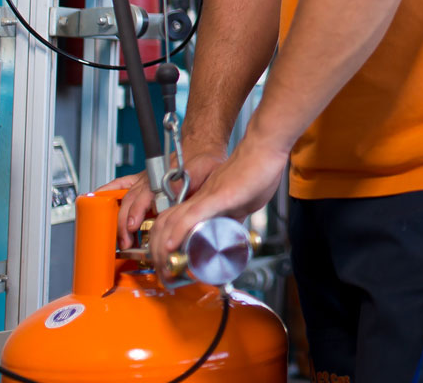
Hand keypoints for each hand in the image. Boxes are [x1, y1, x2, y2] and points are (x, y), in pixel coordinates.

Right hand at [108, 149, 226, 248]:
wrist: (200, 147)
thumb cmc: (203, 160)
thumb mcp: (202, 170)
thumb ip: (189, 184)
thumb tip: (175, 195)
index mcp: (164, 178)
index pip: (145, 198)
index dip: (138, 213)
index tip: (133, 226)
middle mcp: (150, 180)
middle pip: (131, 202)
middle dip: (125, 223)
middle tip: (126, 241)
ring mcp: (143, 180)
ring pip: (124, 198)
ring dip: (119, 218)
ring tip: (119, 236)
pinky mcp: (141, 180)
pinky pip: (120, 184)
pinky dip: (108, 190)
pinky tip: (98, 198)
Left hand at [149, 134, 286, 277]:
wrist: (265, 148)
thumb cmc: (257, 170)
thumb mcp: (242, 202)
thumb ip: (233, 217)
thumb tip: (231, 234)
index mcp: (203, 201)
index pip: (172, 222)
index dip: (163, 244)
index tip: (168, 264)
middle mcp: (199, 198)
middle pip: (164, 224)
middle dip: (157, 253)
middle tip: (164, 273)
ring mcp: (206, 197)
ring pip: (172, 222)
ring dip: (163, 249)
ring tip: (165, 267)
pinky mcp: (218, 196)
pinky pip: (192, 215)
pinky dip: (178, 232)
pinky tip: (172, 246)